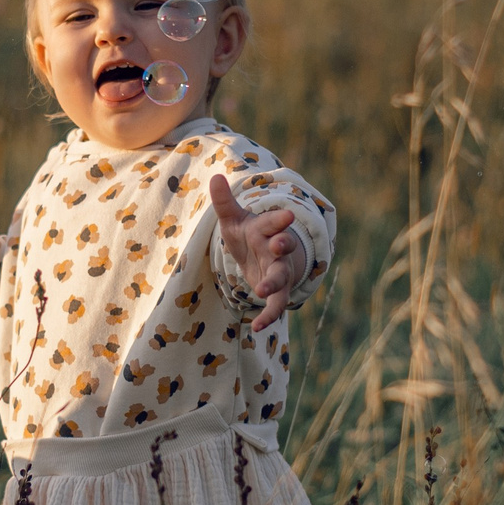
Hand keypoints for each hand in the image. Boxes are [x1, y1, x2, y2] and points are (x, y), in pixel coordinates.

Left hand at [210, 174, 304, 332]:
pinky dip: (268, 316)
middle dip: (284, 244)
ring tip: (260, 291)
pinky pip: (276, 304)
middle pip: (284, 246)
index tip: (288, 214)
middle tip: (280, 243)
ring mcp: (279, 270)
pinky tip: (256, 327)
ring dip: (273, 283)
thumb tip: (215, 177)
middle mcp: (276, 249)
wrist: (262, 256)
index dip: (280, 219)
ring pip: (281, 276)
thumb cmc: (247, 234)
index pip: (274, 222)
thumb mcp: (233, 219)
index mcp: (266, 228)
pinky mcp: (276, 290)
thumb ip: (224, 201)